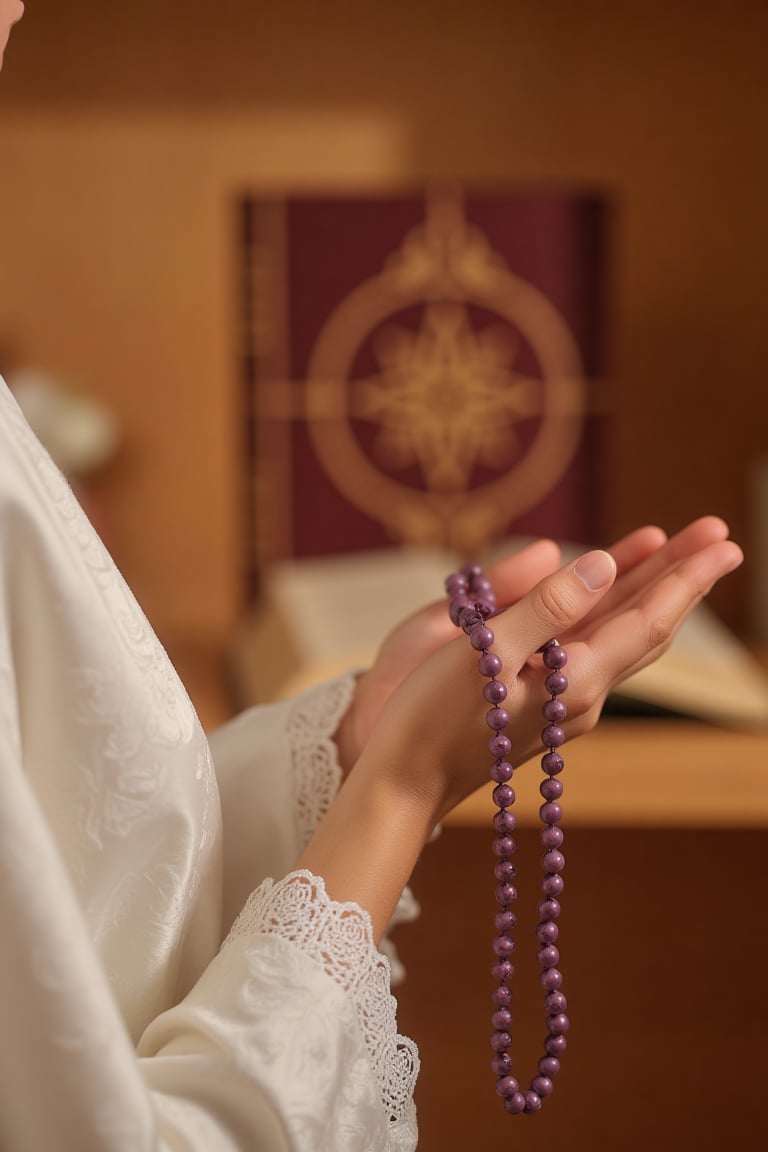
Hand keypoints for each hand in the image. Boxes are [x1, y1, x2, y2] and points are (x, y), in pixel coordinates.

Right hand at [337, 521, 689, 772]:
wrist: (403, 783)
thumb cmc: (430, 717)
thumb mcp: (483, 652)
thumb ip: (545, 608)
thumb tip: (602, 565)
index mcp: (574, 681)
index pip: (646, 619)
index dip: (687, 577)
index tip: (724, 540)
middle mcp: (581, 696)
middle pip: (646, 627)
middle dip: (683, 578)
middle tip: (719, 534)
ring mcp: (563, 704)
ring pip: (621, 637)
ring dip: (652, 592)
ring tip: (675, 555)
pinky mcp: (541, 705)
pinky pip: (592, 648)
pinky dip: (611, 613)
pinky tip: (610, 598)